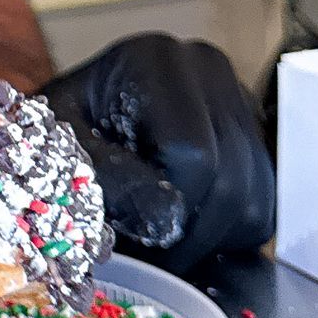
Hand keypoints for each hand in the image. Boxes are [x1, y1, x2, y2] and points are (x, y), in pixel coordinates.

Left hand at [47, 32, 274, 272]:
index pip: (193, 154)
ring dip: (209, 239)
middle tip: (149, 257)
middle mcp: (205, 67)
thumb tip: (166, 218)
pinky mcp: (250, 132)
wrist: (66, 123)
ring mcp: (234, 97)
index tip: (130, 236)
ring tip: (160, 241)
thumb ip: (107, 178)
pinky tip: (182, 224)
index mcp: (154, 60)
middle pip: (231, 179)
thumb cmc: (54, 133)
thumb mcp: (60, 149)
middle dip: (189, 235)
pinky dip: (226, 233)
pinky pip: (263, 206)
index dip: (166, 210)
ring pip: (255, 200)